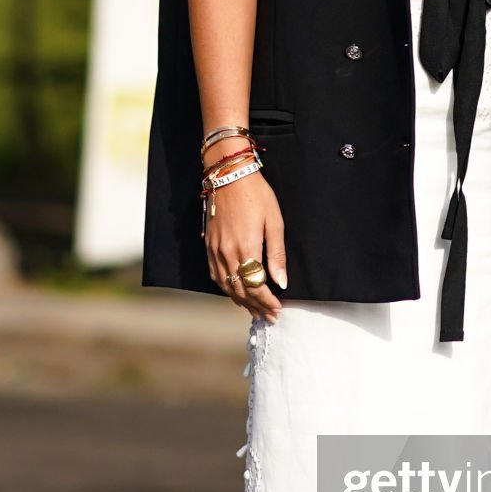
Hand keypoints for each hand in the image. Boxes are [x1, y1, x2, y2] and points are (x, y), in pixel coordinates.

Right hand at [202, 165, 287, 319]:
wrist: (229, 175)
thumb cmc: (256, 195)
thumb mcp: (275, 222)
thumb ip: (276, 254)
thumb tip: (281, 282)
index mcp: (245, 248)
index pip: (256, 286)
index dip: (267, 301)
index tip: (277, 309)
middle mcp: (226, 253)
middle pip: (240, 290)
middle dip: (256, 306)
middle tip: (269, 316)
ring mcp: (215, 250)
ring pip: (226, 285)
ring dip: (241, 300)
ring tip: (254, 310)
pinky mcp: (209, 245)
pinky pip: (215, 275)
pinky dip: (226, 288)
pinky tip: (234, 292)